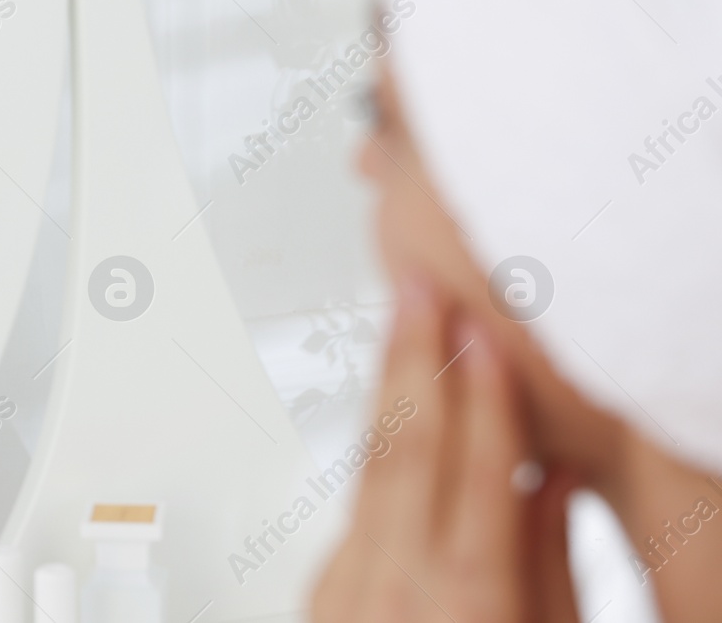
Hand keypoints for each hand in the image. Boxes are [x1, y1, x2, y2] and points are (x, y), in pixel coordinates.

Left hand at [310, 275, 579, 622]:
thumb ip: (550, 564)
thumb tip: (553, 477)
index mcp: (465, 606)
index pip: (477, 476)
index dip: (483, 396)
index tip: (485, 332)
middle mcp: (391, 593)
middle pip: (402, 451)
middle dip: (412, 357)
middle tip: (418, 286)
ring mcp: (344, 590)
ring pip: (368, 467)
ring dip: (388, 384)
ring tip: (401, 318)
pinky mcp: (323, 588)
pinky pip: (356, 503)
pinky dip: (381, 446)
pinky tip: (395, 399)